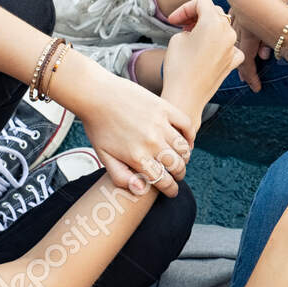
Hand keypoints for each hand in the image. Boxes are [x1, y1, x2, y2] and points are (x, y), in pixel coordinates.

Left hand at [76, 78, 195, 198]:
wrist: (97, 95)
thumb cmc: (98, 127)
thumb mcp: (103, 156)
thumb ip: (121, 177)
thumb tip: (140, 190)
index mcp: (137, 158)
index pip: (163, 181)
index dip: (171, 189)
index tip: (173, 191)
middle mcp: (152, 142)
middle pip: (177, 166)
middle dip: (179, 174)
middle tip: (176, 175)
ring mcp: (160, 124)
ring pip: (183, 148)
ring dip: (184, 157)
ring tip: (180, 159)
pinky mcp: (165, 108)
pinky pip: (187, 125)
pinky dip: (190, 136)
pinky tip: (185, 141)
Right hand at [162, 0, 243, 118]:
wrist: (185, 96)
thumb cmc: (178, 66)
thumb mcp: (178, 37)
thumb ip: (190, 24)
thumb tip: (200, 27)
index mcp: (214, 22)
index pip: (202, 2)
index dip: (185, 8)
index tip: (173, 21)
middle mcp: (228, 32)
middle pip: (215, 13)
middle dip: (197, 16)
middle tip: (182, 27)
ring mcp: (233, 47)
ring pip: (223, 28)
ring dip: (208, 29)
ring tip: (192, 38)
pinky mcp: (233, 62)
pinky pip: (229, 46)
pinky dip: (219, 45)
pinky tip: (207, 52)